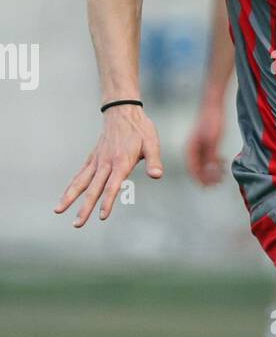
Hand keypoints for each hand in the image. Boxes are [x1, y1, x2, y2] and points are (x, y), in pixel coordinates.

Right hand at [54, 105, 162, 226]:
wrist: (122, 111)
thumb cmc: (140, 129)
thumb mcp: (152, 143)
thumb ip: (154, 161)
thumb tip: (157, 176)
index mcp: (121, 162)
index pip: (112, 186)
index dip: (107, 201)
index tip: (101, 216)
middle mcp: (106, 163)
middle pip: (93, 189)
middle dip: (84, 208)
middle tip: (77, 224)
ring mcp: (97, 161)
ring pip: (81, 182)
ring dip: (69, 197)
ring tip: (58, 211)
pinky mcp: (92, 158)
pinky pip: (80, 174)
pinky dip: (71, 186)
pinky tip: (65, 197)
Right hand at [185, 100, 224, 185]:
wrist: (214, 107)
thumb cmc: (212, 121)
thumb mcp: (213, 140)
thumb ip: (211, 155)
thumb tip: (211, 171)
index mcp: (190, 150)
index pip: (193, 170)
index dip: (201, 180)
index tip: (210, 186)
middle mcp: (192, 151)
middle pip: (198, 170)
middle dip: (208, 178)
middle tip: (219, 182)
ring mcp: (199, 149)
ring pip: (204, 166)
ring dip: (212, 172)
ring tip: (223, 175)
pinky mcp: (206, 146)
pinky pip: (209, 160)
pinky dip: (215, 165)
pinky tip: (223, 164)